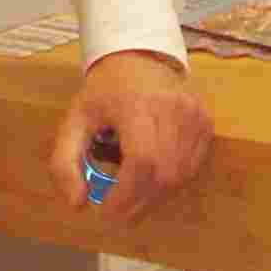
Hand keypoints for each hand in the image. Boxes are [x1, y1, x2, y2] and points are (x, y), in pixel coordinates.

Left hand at [46, 49, 211, 223]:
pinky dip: (171, 183)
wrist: (139, 56)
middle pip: (163, 174)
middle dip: (138, 204)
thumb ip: (65, 162)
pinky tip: (151, 181)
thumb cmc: (105, 91)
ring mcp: (195, 115)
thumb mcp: (74, 119)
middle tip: (117, 214)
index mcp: (138, 103)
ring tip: (131, 197)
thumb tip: (77, 204)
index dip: (126, 196)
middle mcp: (174, 108)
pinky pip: (192, 168)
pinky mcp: (206, 123)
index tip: (105, 213)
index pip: (142, 161)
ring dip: (154, 198)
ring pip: (180, 176)